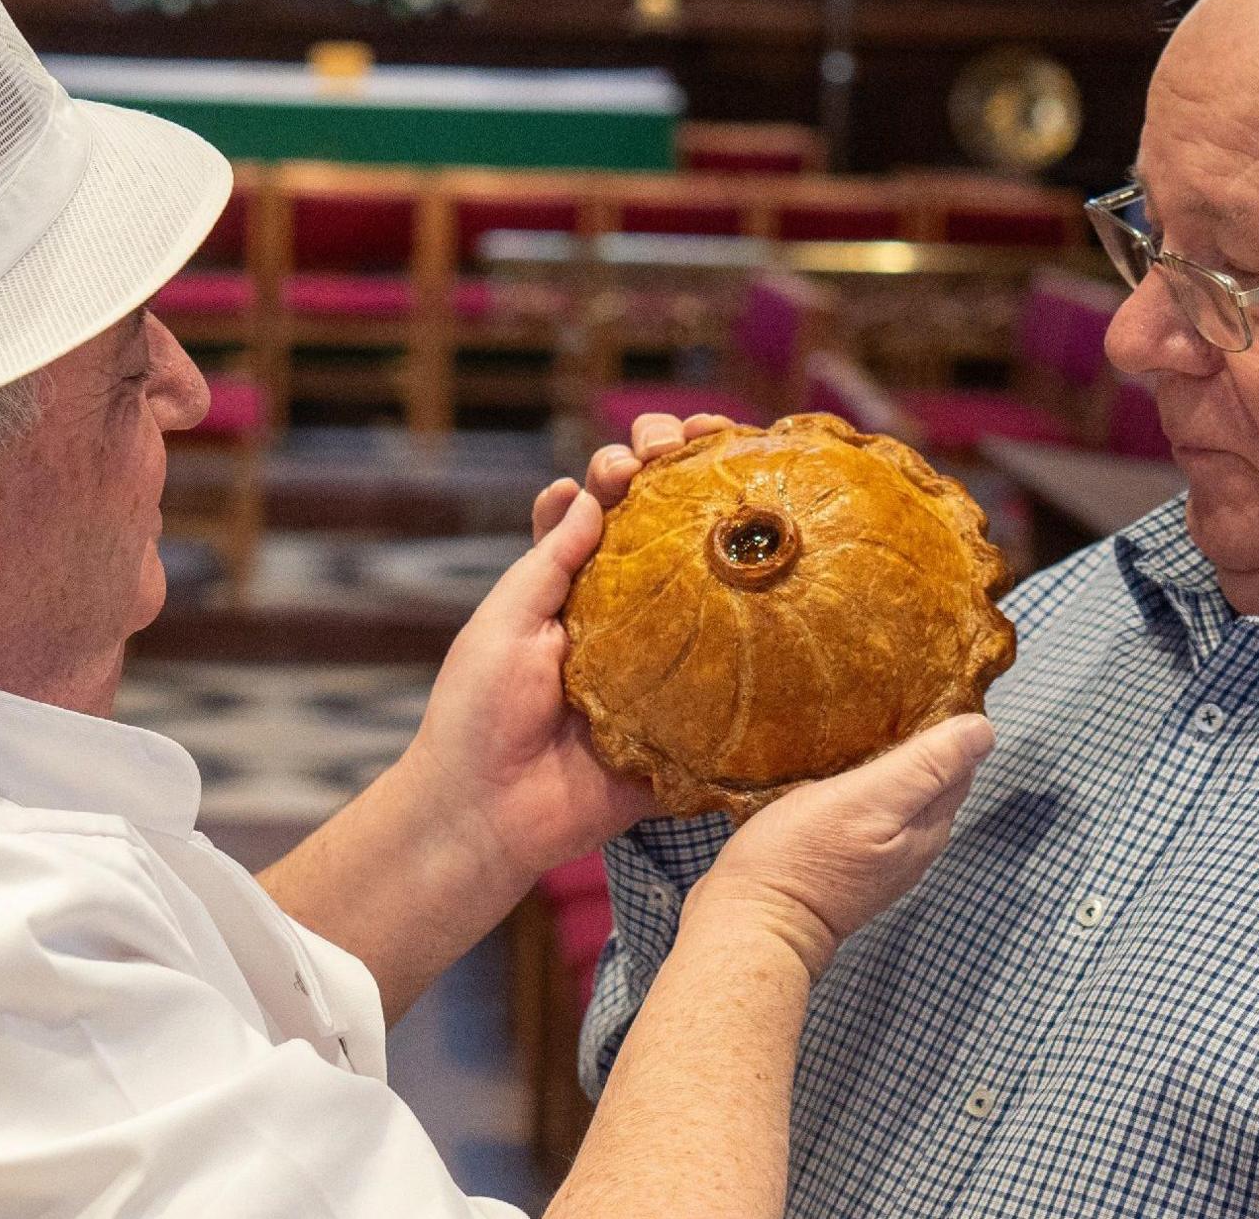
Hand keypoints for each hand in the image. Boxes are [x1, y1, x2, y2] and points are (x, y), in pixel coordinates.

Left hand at [392, 412, 738, 880]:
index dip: (630, 466)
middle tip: (698, 443)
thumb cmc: (478, 713)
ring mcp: (663, 663)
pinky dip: (760, 630)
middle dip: (687, 473)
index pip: (608, 507)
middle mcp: (625, 615)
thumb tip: (594, 490)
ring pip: (708, 587)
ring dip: (731, 528)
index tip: (642, 452)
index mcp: (573, 586)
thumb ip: (551, 559)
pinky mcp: (688, 715)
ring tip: (746, 483)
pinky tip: (779, 581)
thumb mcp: (507, 619)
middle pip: (669, 530)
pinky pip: (733, 674)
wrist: (489, 814)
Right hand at [692, 714, 994, 977]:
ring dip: (890, 763)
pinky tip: (837, 771)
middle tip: (887, 697)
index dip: (945, 724)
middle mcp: (915, 845)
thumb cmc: (802, 857)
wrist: (751, 925)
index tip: (918, 686)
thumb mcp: (866, 800)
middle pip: (934, 780)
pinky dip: (865, 787)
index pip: (959, 763)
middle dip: (921, 741)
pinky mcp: (849, 864)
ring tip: (860, 725)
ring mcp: (882, 859)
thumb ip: (925, 768)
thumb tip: (984, 731)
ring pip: (902, 797)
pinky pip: (871, 813)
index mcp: (928, 827)